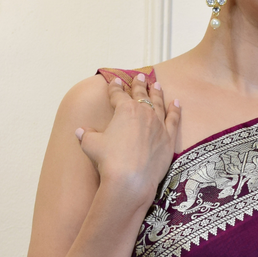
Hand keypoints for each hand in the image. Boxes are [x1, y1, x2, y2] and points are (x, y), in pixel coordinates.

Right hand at [77, 73, 180, 207]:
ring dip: (157, 93)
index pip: (118, 94)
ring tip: (156, 85)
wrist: (131, 180)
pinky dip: (175, 110)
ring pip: (159, 103)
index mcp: (125, 109)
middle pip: (141, 94)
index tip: (115, 81)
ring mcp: (158, 124)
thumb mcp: (91, 145)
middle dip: (139, 84)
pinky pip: (174, 119)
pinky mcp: (169, 138)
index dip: (115, 87)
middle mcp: (144, 113)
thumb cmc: (110, 160)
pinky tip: (176, 103)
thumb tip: (81, 131)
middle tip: (140, 76)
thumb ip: (87, 135)